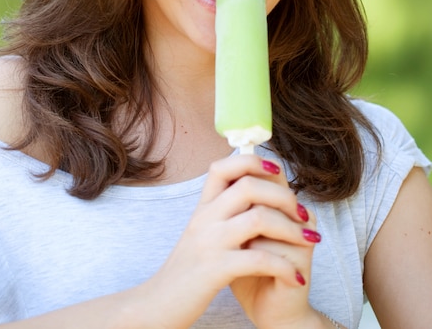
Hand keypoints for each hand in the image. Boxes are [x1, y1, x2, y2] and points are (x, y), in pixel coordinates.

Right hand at [145, 155, 319, 327]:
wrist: (158, 305)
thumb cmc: (186, 270)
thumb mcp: (199, 232)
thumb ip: (220, 210)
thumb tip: (248, 188)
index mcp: (202, 207)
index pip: (224, 167)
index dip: (253, 161)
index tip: (276, 170)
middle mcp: (204, 218)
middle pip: (249, 186)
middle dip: (284, 195)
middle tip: (302, 212)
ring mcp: (209, 242)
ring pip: (259, 218)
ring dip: (291, 228)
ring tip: (309, 240)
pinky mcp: (216, 270)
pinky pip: (259, 259)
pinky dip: (284, 267)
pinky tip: (296, 277)